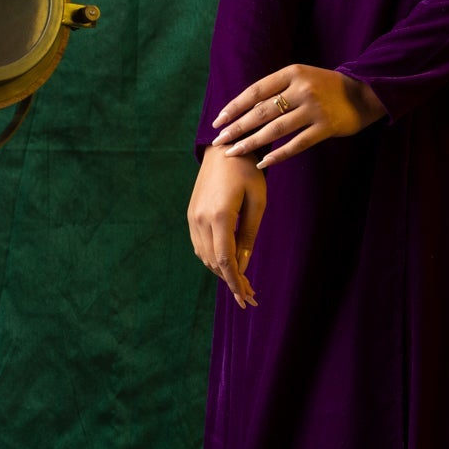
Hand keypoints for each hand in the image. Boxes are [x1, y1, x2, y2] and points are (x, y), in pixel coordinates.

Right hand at [187, 148, 265, 308]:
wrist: (222, 148)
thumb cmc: (246, 171)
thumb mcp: (257, 202)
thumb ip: (249, 235)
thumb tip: (243, 265)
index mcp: (220, 216)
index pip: (224, 260)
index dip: (235, 282)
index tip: (246, 299)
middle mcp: (201, 219)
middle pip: (213, 262)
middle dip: (231, 281)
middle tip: (251, 294)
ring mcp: (192, 218)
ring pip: (204, 256)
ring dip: (221, 271)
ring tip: (242, 282)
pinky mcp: (191, 215)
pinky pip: (199, 245)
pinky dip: (213, 258)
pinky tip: (227, 263)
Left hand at [208, 65, 387, 168]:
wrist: (365, 92)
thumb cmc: (326, 87)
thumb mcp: (302, 78)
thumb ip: (278, 89)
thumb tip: (244, 108)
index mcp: (292, 73)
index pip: (255, 91)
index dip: (235, 107)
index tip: (219, 121)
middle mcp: (302, 90)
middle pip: (262, 111)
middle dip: (237, 128)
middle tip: (219, 141)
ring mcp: (314, 109)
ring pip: (275, 129)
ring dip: (251, 143)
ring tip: (234, 153)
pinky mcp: (326, 128)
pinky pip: (296, 145)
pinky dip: (278, 155)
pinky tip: (263, 163)